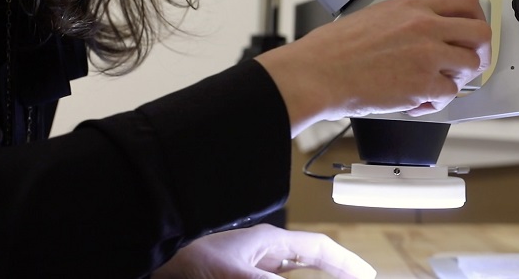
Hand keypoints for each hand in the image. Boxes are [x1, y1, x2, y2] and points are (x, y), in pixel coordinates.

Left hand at [150, 223, 376, 278]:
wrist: (152, 266)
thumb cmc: (186, 264)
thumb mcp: (236, 276)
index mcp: (267, 242)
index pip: (317, 249)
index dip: (344, 262)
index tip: (366, 274)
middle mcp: (262, 254)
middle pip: (309, 262)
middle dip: (332, 272)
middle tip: (356, 278)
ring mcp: (250, 268)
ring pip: (289, 273)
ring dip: (310, 275)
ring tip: (332, 276)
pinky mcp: (238, 277)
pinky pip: (272, 278)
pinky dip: (286, 278)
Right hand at [256, 0, 491, 135]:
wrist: (317, 73)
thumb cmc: (332, 50)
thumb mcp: (373, 17)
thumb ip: (405, 20)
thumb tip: (421, 32)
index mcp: (411, 7)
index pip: (465, 1)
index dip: (476, 18)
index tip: (470, 31)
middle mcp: (424, 27)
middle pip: (479, 34)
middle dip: (478, 51)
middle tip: (466, 63)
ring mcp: (426, 56)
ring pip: (470, 67)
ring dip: (457, 79)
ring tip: (435, 85)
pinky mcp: (422, 85)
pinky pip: (448, 95)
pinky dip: (436, 103)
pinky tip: (417, 101)